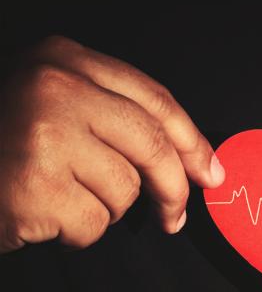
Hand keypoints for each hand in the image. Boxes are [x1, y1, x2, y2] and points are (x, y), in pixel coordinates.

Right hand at [0, 36, 224, 252]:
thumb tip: (198, 165)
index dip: (192, 140)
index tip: (211, 173)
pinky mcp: (33, 185)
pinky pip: (95, 223)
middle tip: (176, 217)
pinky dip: (78, 232)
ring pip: (125, 189)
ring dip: (106, 209)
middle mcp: (53, 87)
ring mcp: (42, 134)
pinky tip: (45, 217)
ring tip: (64, 198)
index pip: (153, 98)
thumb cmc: (8, 150)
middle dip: (174, 188)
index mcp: (63, 59)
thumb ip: (118, 121)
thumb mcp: (57, 110)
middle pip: (152, 144)